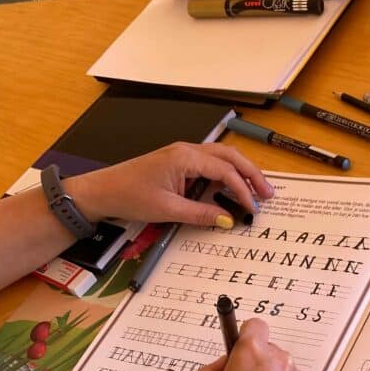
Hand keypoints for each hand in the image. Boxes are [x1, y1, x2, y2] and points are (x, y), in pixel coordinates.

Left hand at [66, 142, 272, 226]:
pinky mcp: (179, 163)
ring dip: (241, 173)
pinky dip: (225, 176)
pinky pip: (210, 165)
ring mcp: (183, 155)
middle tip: (268, 194)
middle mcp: (187, 150)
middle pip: (230, 156)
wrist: (101, 191)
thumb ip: (201, 214)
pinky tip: (232, 190)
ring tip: (256, 191)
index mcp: (185, 157)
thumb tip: (228, 220)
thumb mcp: (168, 210)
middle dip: (251, 174)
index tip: (253, 209)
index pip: (225, 171)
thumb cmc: (129, 196)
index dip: (243, 190)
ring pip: (222, 158)